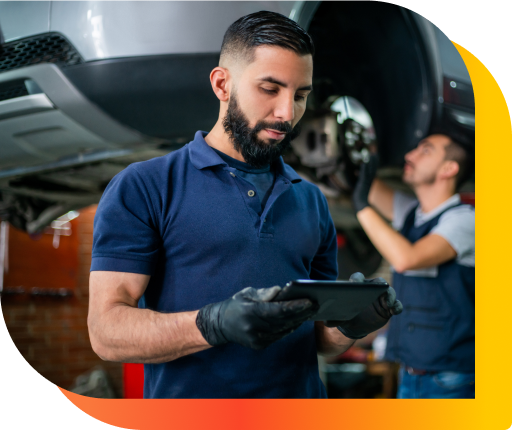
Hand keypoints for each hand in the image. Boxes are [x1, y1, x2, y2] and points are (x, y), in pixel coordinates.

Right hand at [196, 286, 318, 349]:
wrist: (220, 325)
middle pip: (284, 321)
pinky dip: (290, 328)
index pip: (278, 311)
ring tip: (311, 311)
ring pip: (284, 330)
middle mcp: (254, 329)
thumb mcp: (247, 293)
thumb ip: (265, 293)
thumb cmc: (235, 305)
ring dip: (299, 321)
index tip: (309, 301)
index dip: (296, 306)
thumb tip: (281, 291)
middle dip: (302, 313)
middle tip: (316, 305)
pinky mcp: (259, 346)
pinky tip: (298, 320)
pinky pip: (279, 336)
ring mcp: (257, 339)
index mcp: (250, 313)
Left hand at [324, 272, 402, 338]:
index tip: (357, 284)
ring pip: (389, 292)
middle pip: (378, 282)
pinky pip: (396, 305)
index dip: (357, 279)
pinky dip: (397, 307)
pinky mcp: (389, 307)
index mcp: (357, 287)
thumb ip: (334, 318)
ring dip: (391, 296)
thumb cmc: (346, 315)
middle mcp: (371, 289)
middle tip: (382, 291)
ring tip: (389, 304)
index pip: (358, 278)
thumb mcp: (340, 316)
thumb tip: (326, 322)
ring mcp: (381, 297)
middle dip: (381, 285)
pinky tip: (394, 312)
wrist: (355, 324)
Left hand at [352, 153, 377, 212]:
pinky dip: (365, 168)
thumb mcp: (360, 189)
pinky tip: (364, 162)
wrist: (360, 204)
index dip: (374, 164)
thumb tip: (356, 180)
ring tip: (372, 155)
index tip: (374, 157)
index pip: (372, 171)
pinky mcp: (363, 183)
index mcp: (368, 181)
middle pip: (373, 169)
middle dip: (374, 162)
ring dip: (371, 163)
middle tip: (375, 154)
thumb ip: (360, 184)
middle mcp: (369, 181)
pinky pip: (364, 174)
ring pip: (370, 170)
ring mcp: (366, 181)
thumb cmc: (359, 198)